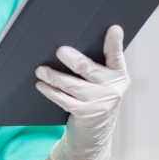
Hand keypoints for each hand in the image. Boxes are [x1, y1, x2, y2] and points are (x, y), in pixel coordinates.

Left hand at [35, 26, 129, 159]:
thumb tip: (70, 44)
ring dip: (54, 76)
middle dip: (73, 60)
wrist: (96, 130)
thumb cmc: (96, 95)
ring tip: (41, 70)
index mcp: (118, 73)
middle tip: (60, 51)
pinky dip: (51, 92)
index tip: (113, 29)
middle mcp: (112, 87)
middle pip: (89, 69)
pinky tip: (42, 85)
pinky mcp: (85, 113)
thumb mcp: (103, 80)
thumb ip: (96, 63)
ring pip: (73, 86)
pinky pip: (64, 101)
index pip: (116, 55)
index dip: (115, 42)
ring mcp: (99, 102)